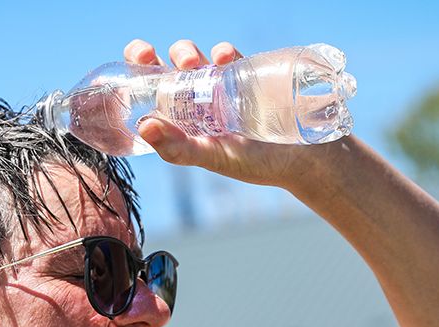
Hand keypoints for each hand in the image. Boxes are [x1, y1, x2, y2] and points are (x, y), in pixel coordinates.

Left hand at [125, 39, 321, 188]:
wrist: (306, 156)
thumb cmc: (257, 163)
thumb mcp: (213, 157)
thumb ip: (178, 147)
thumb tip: (144, 126)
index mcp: (179, 122)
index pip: (147, 95)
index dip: (135, 75)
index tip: (131, 69)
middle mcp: (195, 102)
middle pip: (163, 70)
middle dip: (153, 55)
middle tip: (149, 56)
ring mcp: (219, 86)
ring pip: (192, 58)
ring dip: (184, 52)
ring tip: (192, 64)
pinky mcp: (245, 74)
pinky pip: (227, 55)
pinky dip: (222, 51)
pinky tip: (224, 57)